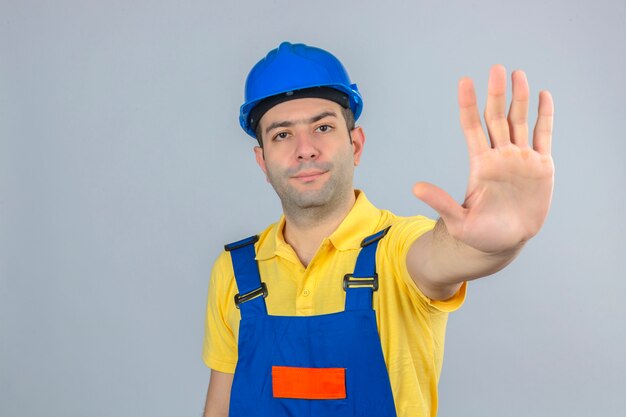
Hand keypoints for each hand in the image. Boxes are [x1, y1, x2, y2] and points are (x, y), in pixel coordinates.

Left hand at [413, 65, 553, 253]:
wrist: (505, 243)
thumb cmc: (479, 234)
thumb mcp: (458, 220)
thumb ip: (441, 202)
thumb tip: (415, 188)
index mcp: (480, 164)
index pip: (472, 127)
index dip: (468, 105)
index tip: (465, 82)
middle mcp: (500, 156)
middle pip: (497, 118)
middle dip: (497, 94)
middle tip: (496, 68)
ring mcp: (520, 159)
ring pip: (520, 121)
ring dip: (519, 98)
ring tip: (517, 74)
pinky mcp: (541, 166)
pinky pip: (543, 136)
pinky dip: (545, 116)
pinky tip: (543, 96)